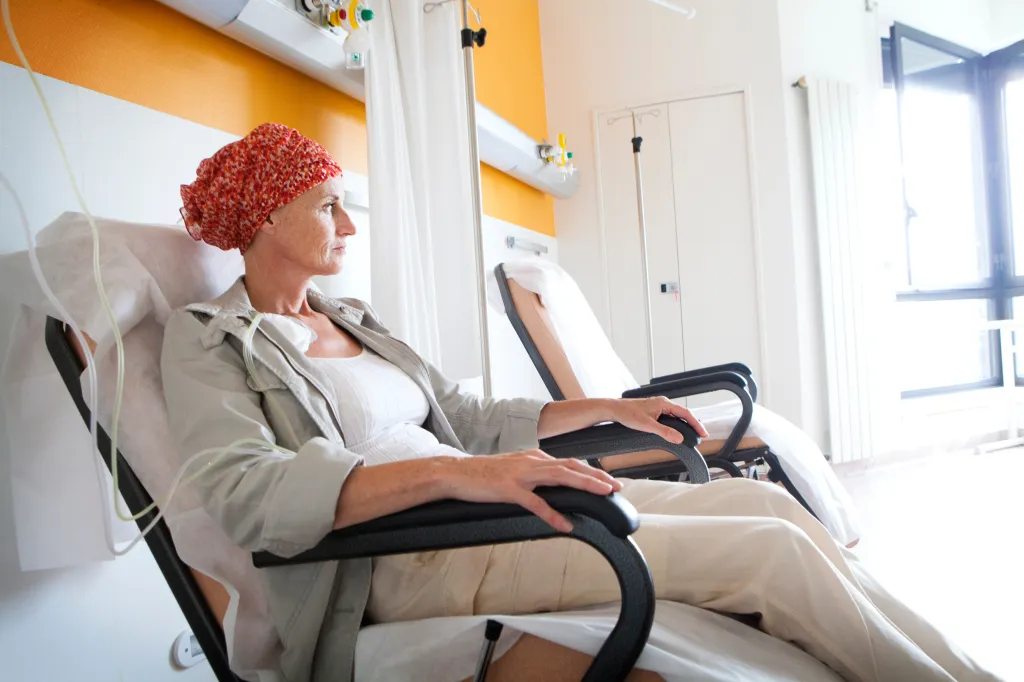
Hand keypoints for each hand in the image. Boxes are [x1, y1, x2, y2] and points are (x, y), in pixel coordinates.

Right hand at [435, 451, 623, 532]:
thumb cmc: (484, 474)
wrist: (456, 473)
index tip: (609, 480)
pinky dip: (552, 514)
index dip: (591, 471)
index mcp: (534, 457)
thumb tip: (554, 484)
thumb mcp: (515, 469)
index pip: (569, 463)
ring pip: (560, 477)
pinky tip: (564, 524)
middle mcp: (531, 461)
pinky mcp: (509, 489)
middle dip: (596, 475)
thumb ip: (535, 474)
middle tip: (617, 486)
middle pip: (571, 466)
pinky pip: (535, 503)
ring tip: (602, 493)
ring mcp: (521, 475)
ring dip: (584, 484)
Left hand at [609, 397, 708, 443]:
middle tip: (701, 435)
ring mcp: (658, 406)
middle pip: (683, 413)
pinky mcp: (654, 410)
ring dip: (685, 424)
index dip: (696, 424)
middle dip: (693, 424)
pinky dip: (677, 423)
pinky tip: (678, 430)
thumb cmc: (628, 414)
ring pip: (677, 415)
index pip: (685, 413)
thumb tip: (679, 438)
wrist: (614, 410)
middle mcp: (663, 403)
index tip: (703, 433)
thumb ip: (664, 432)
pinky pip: (670, 416)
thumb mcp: (647, 425)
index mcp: (664, 403)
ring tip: (693, 434)